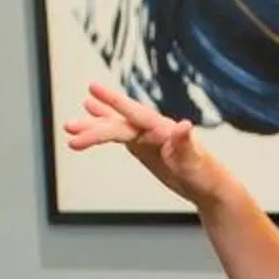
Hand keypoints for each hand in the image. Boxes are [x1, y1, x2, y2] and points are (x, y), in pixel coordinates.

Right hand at [63, 82, 228, 207]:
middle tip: (69, 129)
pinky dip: (103, 126)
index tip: (91, 92)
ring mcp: (146, 136)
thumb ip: (187, 143)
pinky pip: (119, 134)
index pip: (133, 113)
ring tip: (68, 126)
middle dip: (94, 127)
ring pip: (115, 127)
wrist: (209, 187)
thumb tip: (184, 124)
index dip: (113, 102)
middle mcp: (152, 128)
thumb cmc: (205, 175)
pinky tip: (91, 116)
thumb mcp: (195, 162)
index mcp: (162, 129)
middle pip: (118, 124)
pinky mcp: (143, 146)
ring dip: (93, 125)